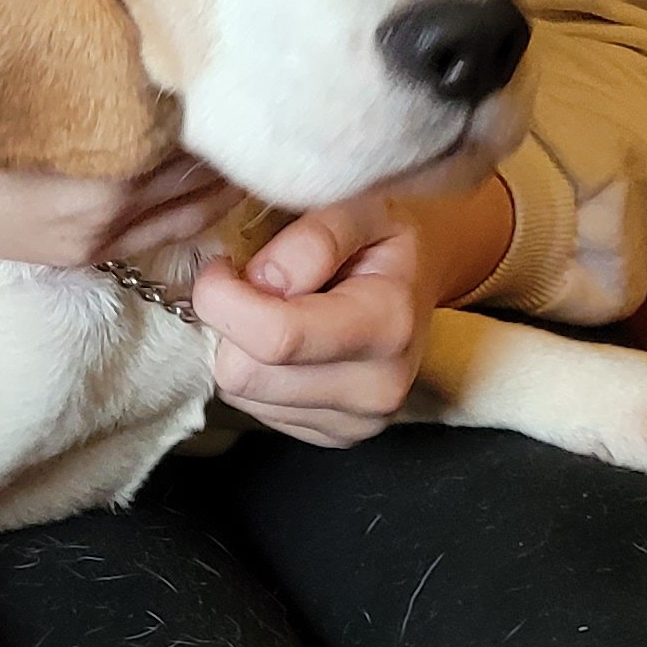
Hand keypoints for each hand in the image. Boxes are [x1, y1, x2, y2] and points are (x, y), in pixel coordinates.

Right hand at [0, 0, 243, 268]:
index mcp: (91, 113)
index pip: (199, 83)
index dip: (229, 41)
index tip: (247, 0)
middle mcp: (106, 185)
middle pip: (216, 143)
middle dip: (237, 98)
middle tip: (266, 47)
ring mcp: (92, 229)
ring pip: (204, 195)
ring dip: (228, 151)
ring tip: (251, 97)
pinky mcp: (75, 254)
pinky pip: (174, 231)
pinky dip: (203, 196)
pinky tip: (218, 158)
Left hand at [195, 177, 516, 449]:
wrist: (424, 280)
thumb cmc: (389, 238)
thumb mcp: (363, 208)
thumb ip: (313, 240)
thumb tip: (261, 282)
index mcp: (387, 326)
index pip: (275, 337)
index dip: (223, 298)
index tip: (223, 267)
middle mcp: (377, 389)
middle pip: (245, 375)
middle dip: (230, 326)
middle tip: (251, 288)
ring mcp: (357, 423)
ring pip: (241, 396)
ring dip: (241, 350)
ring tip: (279, 313)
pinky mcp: (335, 437)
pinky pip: (256, 411)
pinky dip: (259, 374)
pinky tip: (290, 345)